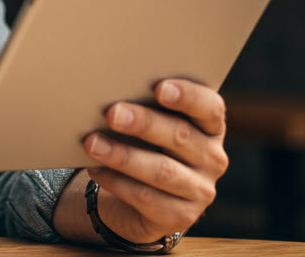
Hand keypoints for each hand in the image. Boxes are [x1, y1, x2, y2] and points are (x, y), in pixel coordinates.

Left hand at [82, 80, 228, 243]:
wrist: (146, 200)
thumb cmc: (147, 147)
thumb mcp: (153, 127)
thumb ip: (145, 109)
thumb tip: (108, 95)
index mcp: (211, 127)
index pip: (210, 107)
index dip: (188, 96)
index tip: (160, 87)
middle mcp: (213, 158)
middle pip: (180, 136)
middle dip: (143, 123)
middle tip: (112, 113)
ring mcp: (200, 191)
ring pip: (161, 171)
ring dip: (123, 156)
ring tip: (92, 143)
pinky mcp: (181, 217)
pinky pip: (145, 197)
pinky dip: (116, 181)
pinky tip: (95, 169)